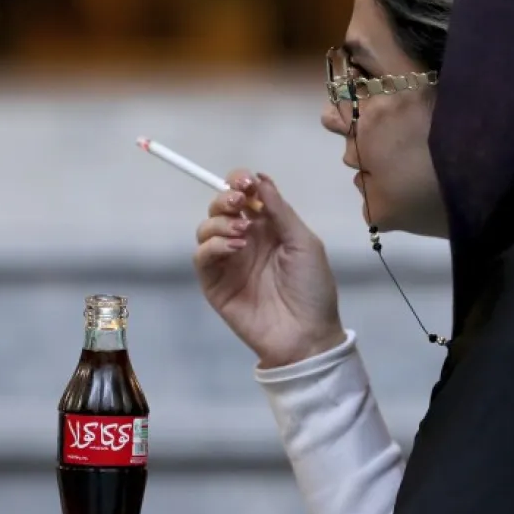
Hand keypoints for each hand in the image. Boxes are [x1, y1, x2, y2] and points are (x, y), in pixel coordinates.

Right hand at [193, 170, 344, 368]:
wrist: (306, 335)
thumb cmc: (312, 288)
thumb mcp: (304, 243)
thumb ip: (280, 211)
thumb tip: (260, 179)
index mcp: (267, 228)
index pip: (244, 196)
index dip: (238, 182)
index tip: (245, 182)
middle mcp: (244, 240)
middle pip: (219, 207)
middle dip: (225, 198)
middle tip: (239, 203)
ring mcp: (227, 262)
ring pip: (205, 229)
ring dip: (219, 222)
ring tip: (242, 233)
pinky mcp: (214, 284)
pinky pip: (201, 257)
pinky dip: (213, 246)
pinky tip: (234, 248)